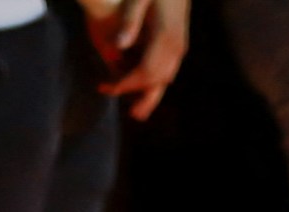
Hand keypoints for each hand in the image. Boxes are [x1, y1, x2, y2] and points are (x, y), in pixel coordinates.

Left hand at [83, 0, 188, 120]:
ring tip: (137, 111)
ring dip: (150, 95)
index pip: (145, 72)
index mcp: (165, 38)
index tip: (108, 89)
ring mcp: (180, 47)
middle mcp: (176, 47)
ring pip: (165, 79)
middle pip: (157, 82)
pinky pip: (168, 71)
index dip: (126, 84)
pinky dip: (154, 82)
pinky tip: (142, 85)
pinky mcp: (179, 45)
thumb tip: (117, 46)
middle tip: (125, 112)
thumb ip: (129, 21)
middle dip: (141, 98)